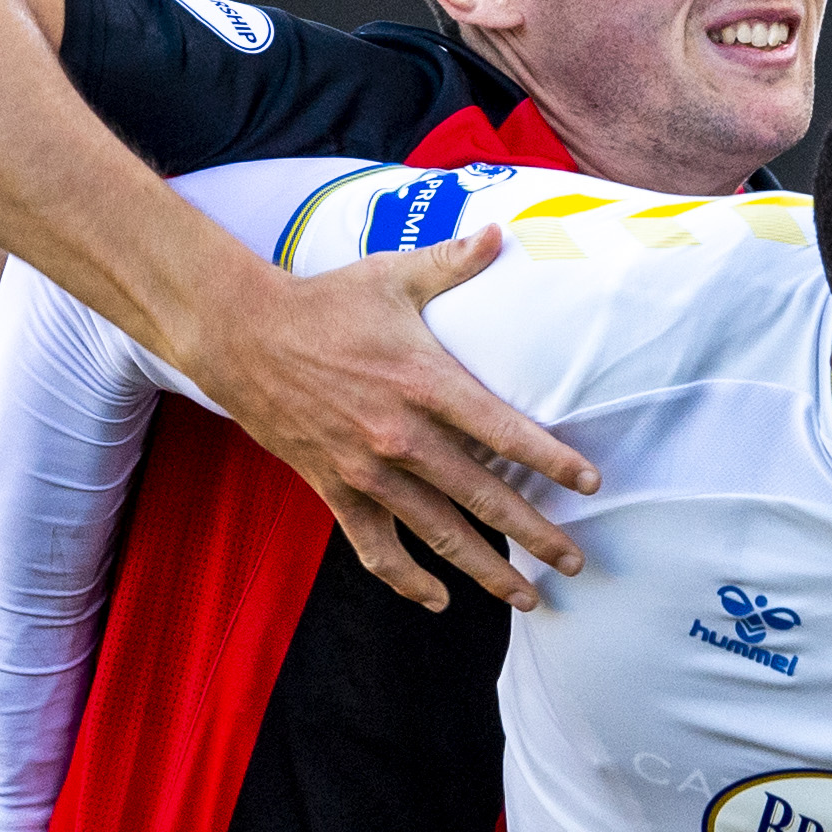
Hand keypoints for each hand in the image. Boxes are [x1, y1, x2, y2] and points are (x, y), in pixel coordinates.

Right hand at [168, 224, 598, 612]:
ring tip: (529, 598)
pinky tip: (437, 600)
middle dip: (535, 535)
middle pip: (483, 498)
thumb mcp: (391, 276)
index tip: (590, 483)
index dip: (551, 461)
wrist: (240, 334)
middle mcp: (401, 436)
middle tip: (576, 564)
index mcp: (425, 383)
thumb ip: (453, 263)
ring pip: (439, 534)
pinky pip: (376, 548)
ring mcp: (367, 471)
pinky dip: (406, 580)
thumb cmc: (324, 303)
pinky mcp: (336, 491)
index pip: (503, 432)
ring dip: (486, 571)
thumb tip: (503, 232)